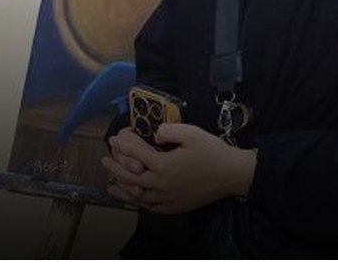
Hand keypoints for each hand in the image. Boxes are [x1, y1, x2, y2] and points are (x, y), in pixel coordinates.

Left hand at [102, 123, 256, 214]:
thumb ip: (169, 130)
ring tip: (110, 182)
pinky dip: (137, 202)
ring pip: (136, 195)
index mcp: (164, 165)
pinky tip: (134, 197)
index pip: (136, 153)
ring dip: (121, 187)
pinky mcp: (174, 206)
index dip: (123, 144)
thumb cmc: (213, 152)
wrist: (232, 174)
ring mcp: (166, 198)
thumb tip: (155, 133)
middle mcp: (161, 184)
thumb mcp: (192, 133)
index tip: (115, 138)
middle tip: (105, 159)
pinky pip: (150, 206)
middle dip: (115, 167)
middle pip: (130, 176)